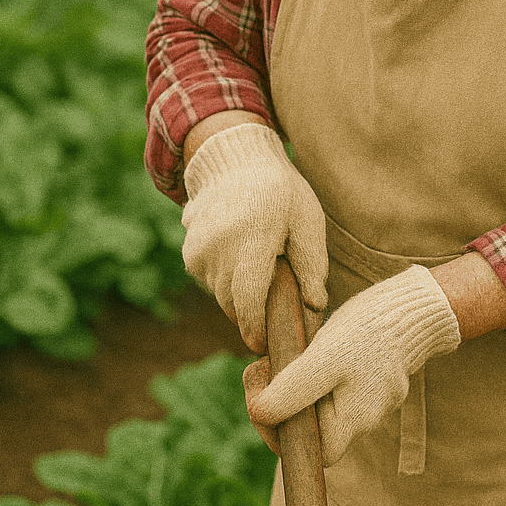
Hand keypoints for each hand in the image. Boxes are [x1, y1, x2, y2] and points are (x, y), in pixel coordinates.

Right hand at [181, 122, 327, 351]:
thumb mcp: (307, 220)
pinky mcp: (189, 251)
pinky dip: (226, 279)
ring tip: (261, 270)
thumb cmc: (280, 191)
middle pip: (233, 302)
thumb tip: (316, 304)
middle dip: (253, 313)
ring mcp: (199, 249)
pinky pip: (209, 281)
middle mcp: (218, 247)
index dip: (256, 327)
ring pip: (220, 294)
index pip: (248, 298)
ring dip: (240, 294)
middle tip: (275, 307)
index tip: (264, 345)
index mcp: (252, 238)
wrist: (236, 160)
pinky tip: (242, 257)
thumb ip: (312, 263)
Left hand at [243, 265, 460, 465]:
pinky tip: (311, 344)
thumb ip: (292, 391)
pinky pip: (333, 384)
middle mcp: (364, 417)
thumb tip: (259, 414)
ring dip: (295, 382)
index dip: (279, 434)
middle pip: (311, 428)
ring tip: (289, 349)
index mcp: (352, 421)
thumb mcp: (324, 359)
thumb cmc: (370, 331)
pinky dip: (314, 369)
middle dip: (280, 401)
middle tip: (263, 367)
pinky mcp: (371, 377)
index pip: (311, 453)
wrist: (412, 305)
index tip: (261, 398)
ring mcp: (370, 397)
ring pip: (320, 402)